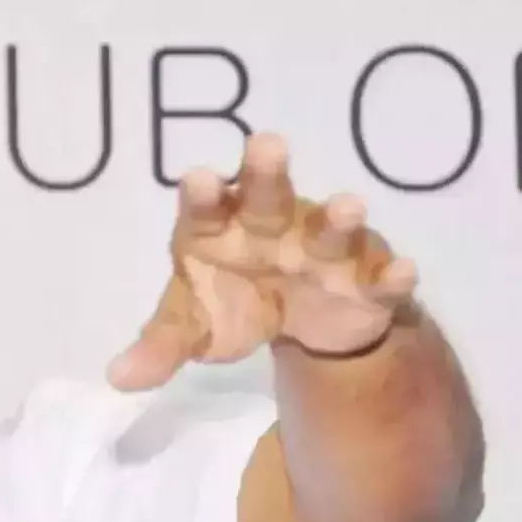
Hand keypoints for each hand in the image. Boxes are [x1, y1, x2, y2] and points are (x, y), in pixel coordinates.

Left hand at [107, 133, 418, 390]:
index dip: (202, 196)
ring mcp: (323, 248)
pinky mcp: (366, 279)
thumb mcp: (193, 326)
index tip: (195, 180)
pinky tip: (404, 272)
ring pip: (332, 230)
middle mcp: (273, 226)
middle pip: (268, 195)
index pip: (206, 208)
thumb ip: (160, 346)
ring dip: (339, 219)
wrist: (303, 320)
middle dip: (267, 173)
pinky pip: (382, 276)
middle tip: (265, 144)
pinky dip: (393, 275)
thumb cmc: (235, 300)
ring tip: (347, 206)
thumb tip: (118, 378)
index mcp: (221, 227)